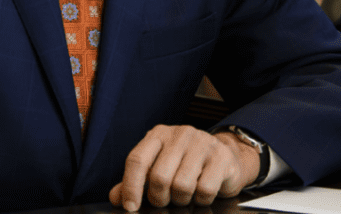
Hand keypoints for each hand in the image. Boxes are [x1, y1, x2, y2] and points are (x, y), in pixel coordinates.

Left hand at [108, 125, 259, 210]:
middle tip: (164, 201)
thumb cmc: (186, 164)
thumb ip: (135, 182)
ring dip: (181, 200)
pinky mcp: (221, 157)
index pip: (137, 159)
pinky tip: (201, 193)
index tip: (131, 206)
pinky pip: (205, 189)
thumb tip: (116, 198)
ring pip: (182, 185)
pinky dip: (201, 199)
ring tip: (184, 196)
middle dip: (159, 198)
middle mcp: (179, 134)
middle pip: (159, 176)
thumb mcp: (158, 168)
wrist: (225, 157)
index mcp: (158, 135)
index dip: (130, 186)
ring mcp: (202, 143)